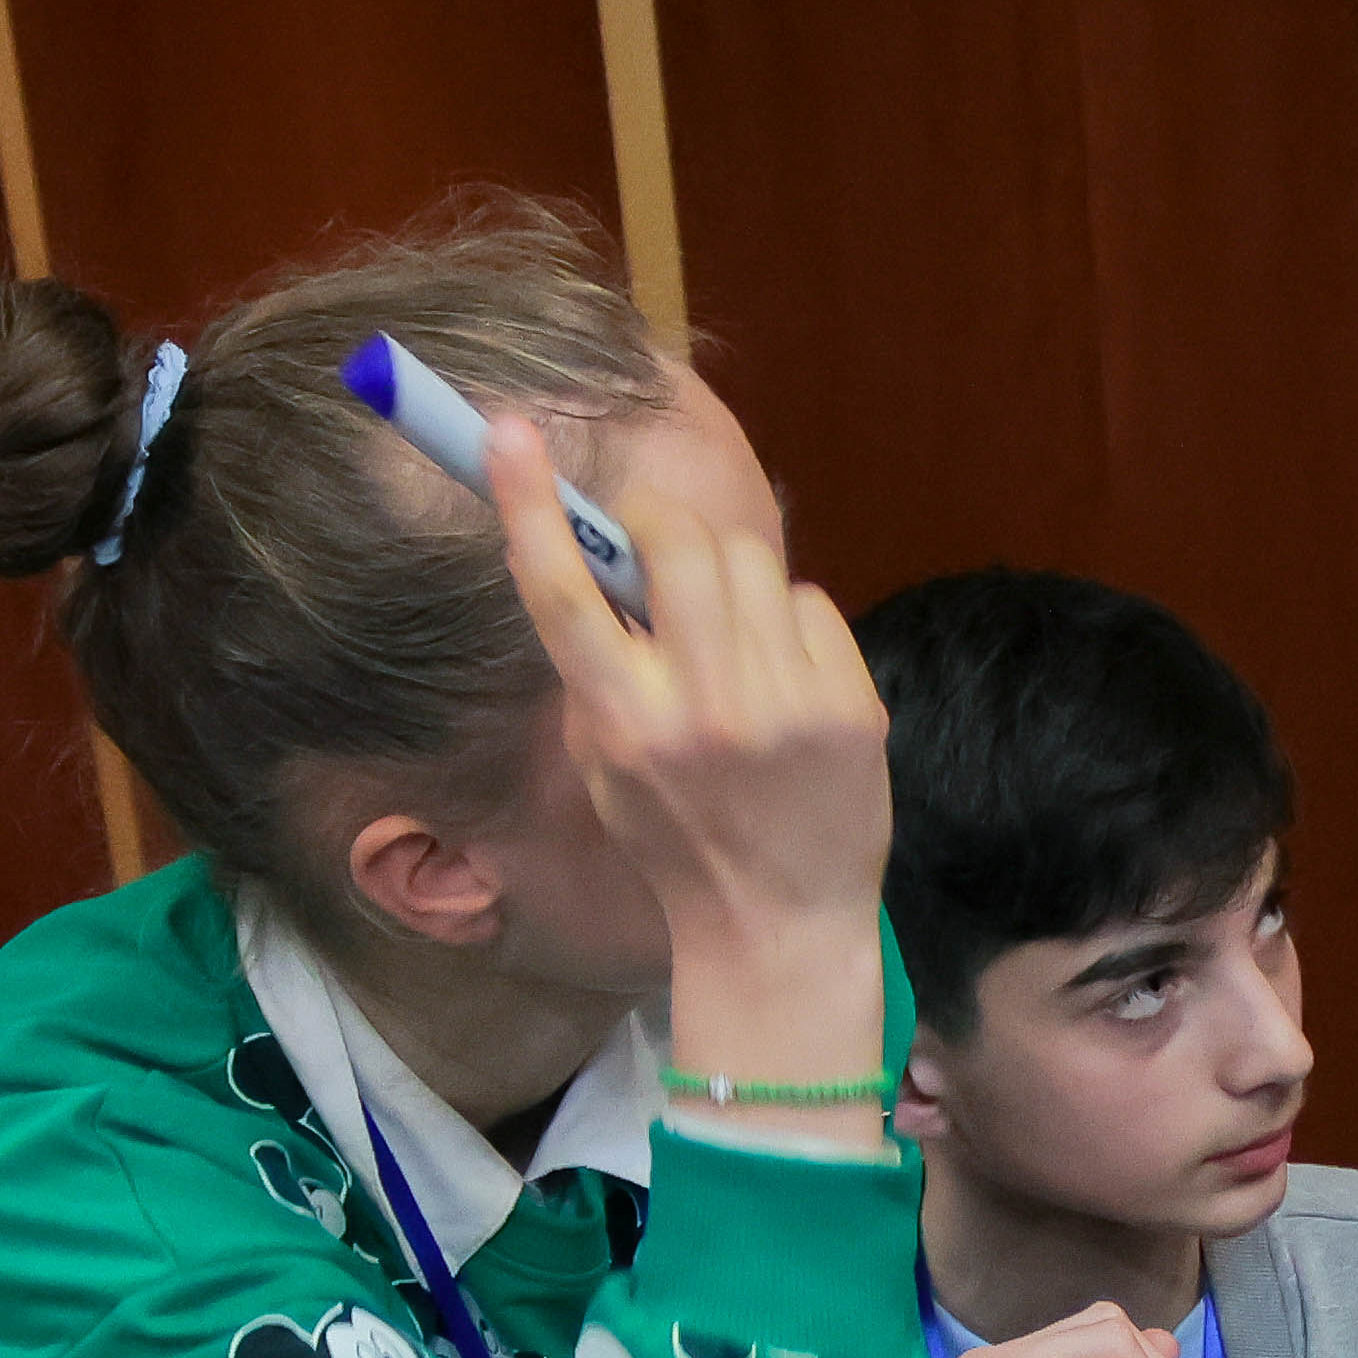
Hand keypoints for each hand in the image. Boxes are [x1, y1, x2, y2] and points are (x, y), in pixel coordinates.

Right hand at [490, 408, 889, 1126]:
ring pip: (750, 560)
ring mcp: (784, 706)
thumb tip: (599, 558)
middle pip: (677, 546)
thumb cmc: (678, 839)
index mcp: (622, 723)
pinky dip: (789, 622)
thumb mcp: (605, 764)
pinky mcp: (850, 708)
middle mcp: (701, 710)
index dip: (529, 506)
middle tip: (658, 551)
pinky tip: (784, 676)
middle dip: (664, 531)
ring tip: (728, 633)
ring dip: (730, 573)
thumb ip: (597, 667)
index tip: (507, 432)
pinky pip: (810, 604)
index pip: (564, 594)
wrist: (778, 924)